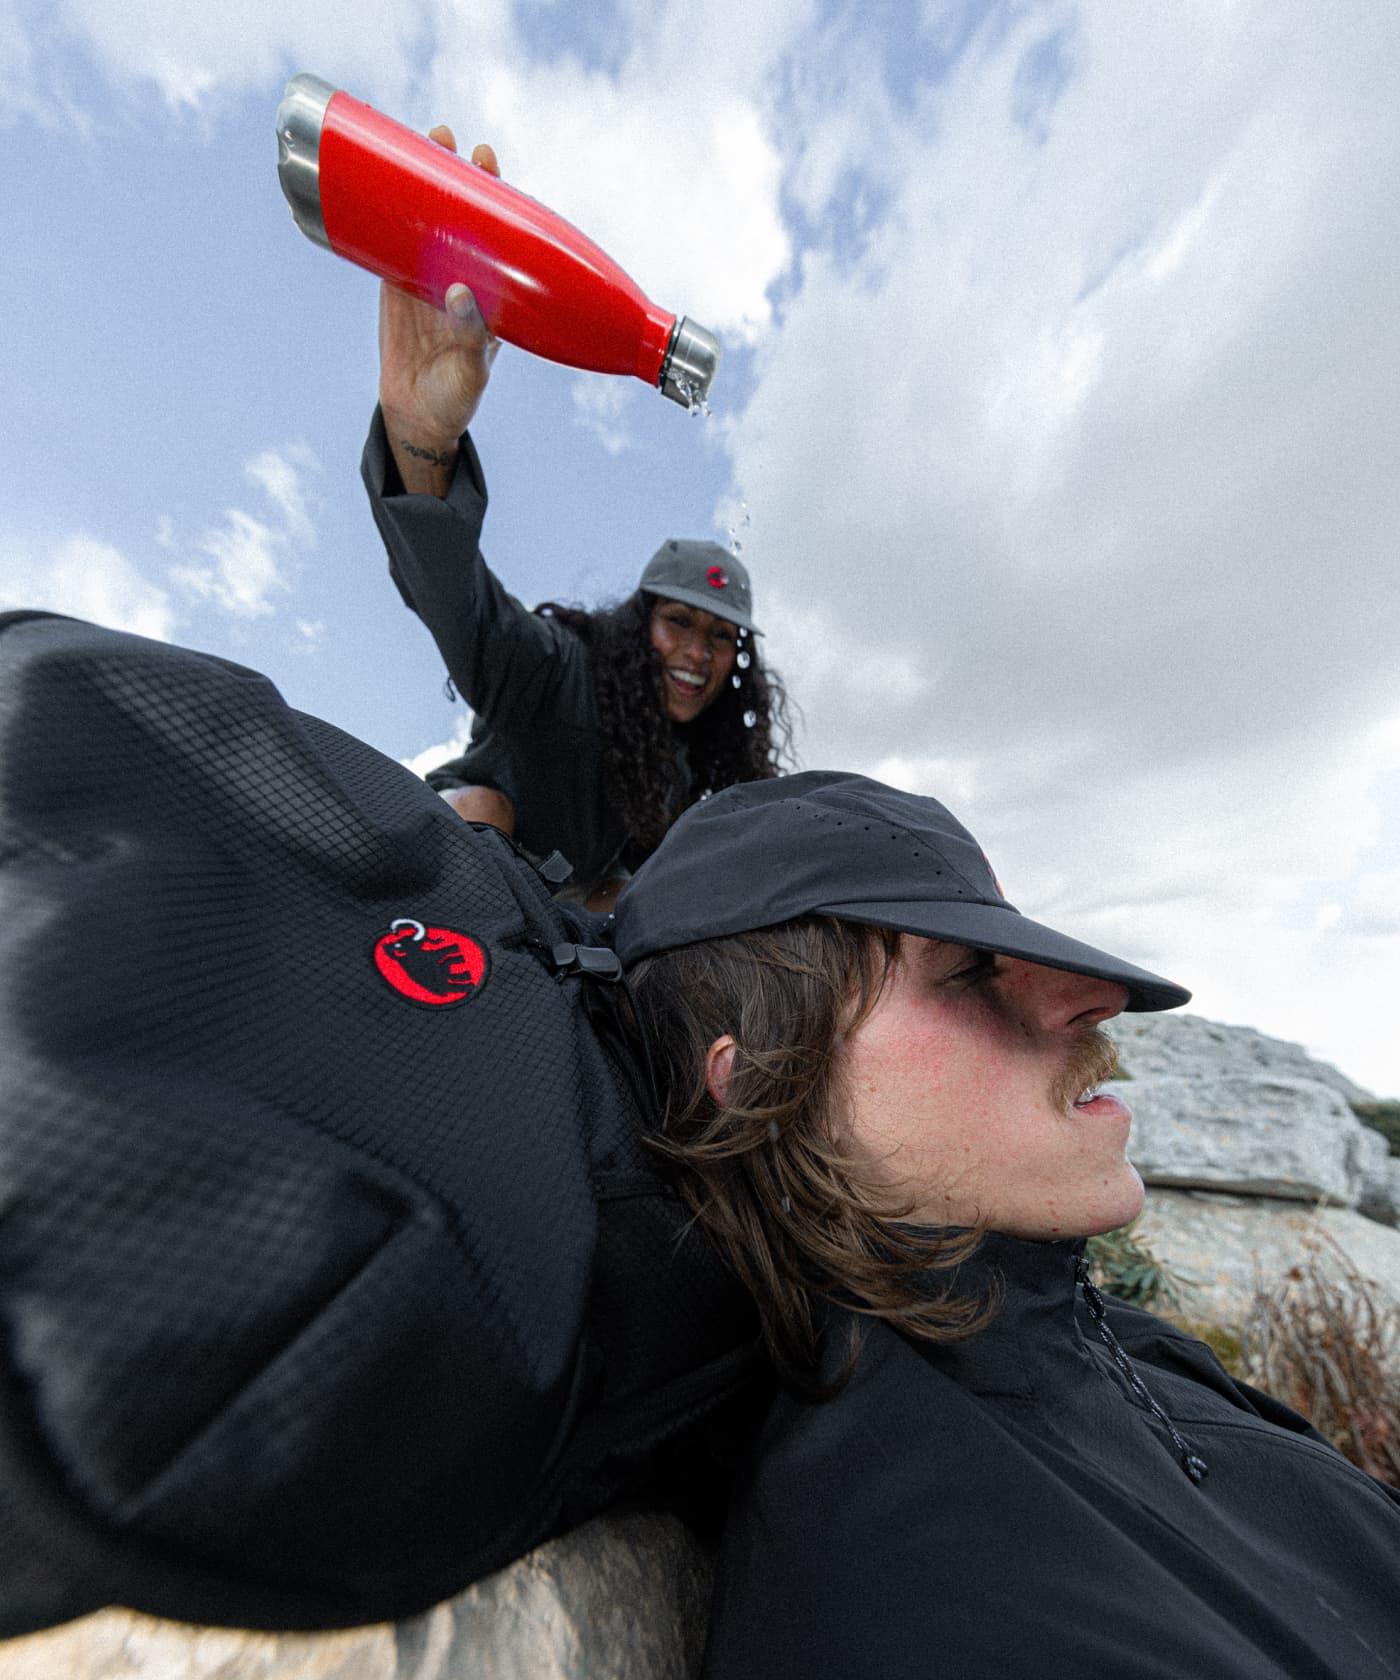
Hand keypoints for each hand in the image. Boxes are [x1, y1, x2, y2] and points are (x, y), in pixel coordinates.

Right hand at [379, 128, 501, 494]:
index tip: (488, 161)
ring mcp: (426, 278)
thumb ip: (473, 335)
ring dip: (418, 185)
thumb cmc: (456, 396)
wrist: (418, 417)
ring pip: (423, 221)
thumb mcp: (472, 369)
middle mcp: (462, 276)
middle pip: (459, 213)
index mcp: (492, 292)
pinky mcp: (394, 287)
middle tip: (446, 139)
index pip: (497, 232)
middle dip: (453, 174)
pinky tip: (373, 186)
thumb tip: (461, 292)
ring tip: (416, 143)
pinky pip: (387, 244)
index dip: (495, 194)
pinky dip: (381, 217)